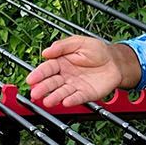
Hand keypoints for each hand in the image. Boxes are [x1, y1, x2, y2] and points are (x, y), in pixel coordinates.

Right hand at [27, 35, 141, 105]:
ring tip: (47, 101)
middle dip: (43, 88)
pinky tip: (66, 102)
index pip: (47, 69)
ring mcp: (75, 86)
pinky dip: (72, 100)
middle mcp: (65, 76)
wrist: (115, 61)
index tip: (31, 79)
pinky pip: (77, 98)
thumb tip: (46, 52)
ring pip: (62, 92)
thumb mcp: (79, 42)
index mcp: (61, 62)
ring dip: (54, 97)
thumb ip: (62, 46)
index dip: (38, 74)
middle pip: (52, 83)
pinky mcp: (85, 94)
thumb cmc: (97, 50)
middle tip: (35, 93)